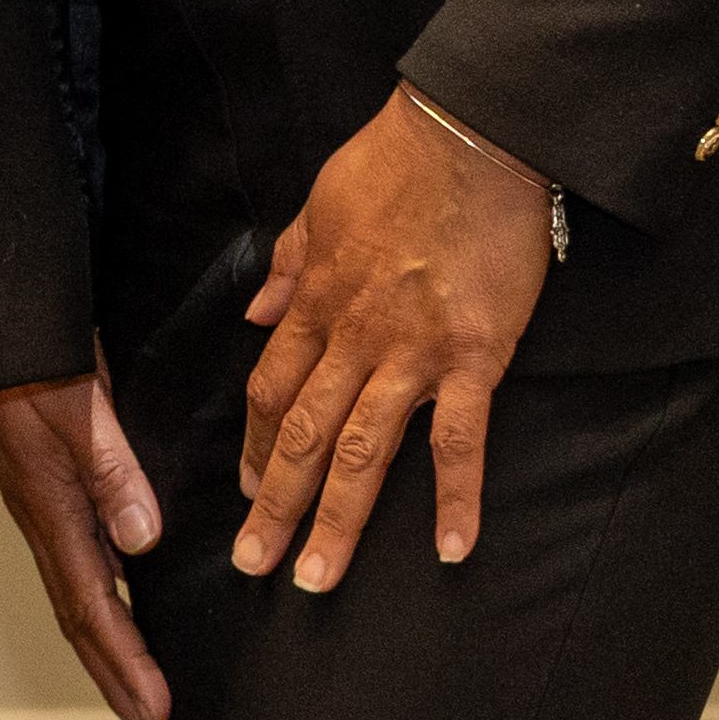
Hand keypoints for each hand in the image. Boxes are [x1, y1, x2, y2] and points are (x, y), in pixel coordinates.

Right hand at [0, 373, 172, 719]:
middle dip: (114, 683)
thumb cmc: (38, 367)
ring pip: (79, 605)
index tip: (157, 713)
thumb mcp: (81, 413)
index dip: (126, 663)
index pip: (93, 605)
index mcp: (50, 511)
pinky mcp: (54, 502)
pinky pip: (82, 577)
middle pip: (80, 623)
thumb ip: (112, 473)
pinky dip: (104, 618)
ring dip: (110, 660)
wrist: (0, 334)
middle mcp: (45, 524)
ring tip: (139, 705)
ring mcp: (46, 516)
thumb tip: (141, 542)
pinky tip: (122, 628)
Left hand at [230, 86, 556, 589]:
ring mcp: (410, 353)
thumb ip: (288, 266)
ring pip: (359, 452)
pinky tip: (451, 548)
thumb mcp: (317, 209)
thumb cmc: (396, 165)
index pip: (268, 392)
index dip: (252, 448)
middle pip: (297, 436)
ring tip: (317, 580)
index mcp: (313, 305)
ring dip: (336, 521)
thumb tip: (257, 310)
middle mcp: (351, 339)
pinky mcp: (475, 357)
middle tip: (256, 566)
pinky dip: (455, 498)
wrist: (470, 140)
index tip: (244, 491)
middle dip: (273, 506)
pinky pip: (460, 440)